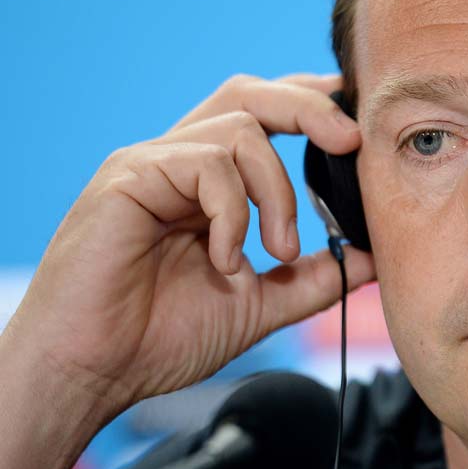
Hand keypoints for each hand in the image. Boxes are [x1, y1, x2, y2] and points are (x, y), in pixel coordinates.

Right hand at [5, 73, 374, 409]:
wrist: (94, 373)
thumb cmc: (161, 338)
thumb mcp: (259, 303)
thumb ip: (313, 277)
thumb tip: (372, 257)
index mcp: (206, 184)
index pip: (261, 116)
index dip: (308, 106)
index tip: (353, 127)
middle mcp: (178, 163)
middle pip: (249, 94)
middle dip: (308, 108)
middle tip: (350, 143)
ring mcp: (151, 164)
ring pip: (239, 130)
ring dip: (277, 192)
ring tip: (278, 251)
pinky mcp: (128, 177)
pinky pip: (205, 166)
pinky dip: (233, 214)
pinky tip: (224, 260)